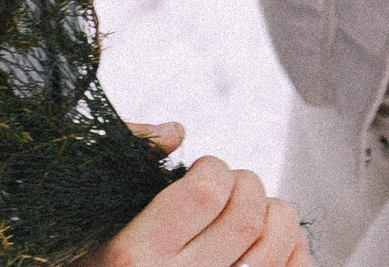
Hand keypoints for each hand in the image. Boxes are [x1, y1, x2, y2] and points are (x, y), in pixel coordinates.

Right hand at [82, 154, 310, 266]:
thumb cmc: (92, 254)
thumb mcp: (92, 207)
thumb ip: (126, 155)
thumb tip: (177, 133)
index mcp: (132, 255)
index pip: (204, 193)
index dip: (214, 168)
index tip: (202, 170)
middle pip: (247, 218)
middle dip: (247, 185)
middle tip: (229, 187)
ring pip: (277, 247)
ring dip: (277, 214)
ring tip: (252, 211)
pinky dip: (296, 249)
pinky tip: (273, 240)